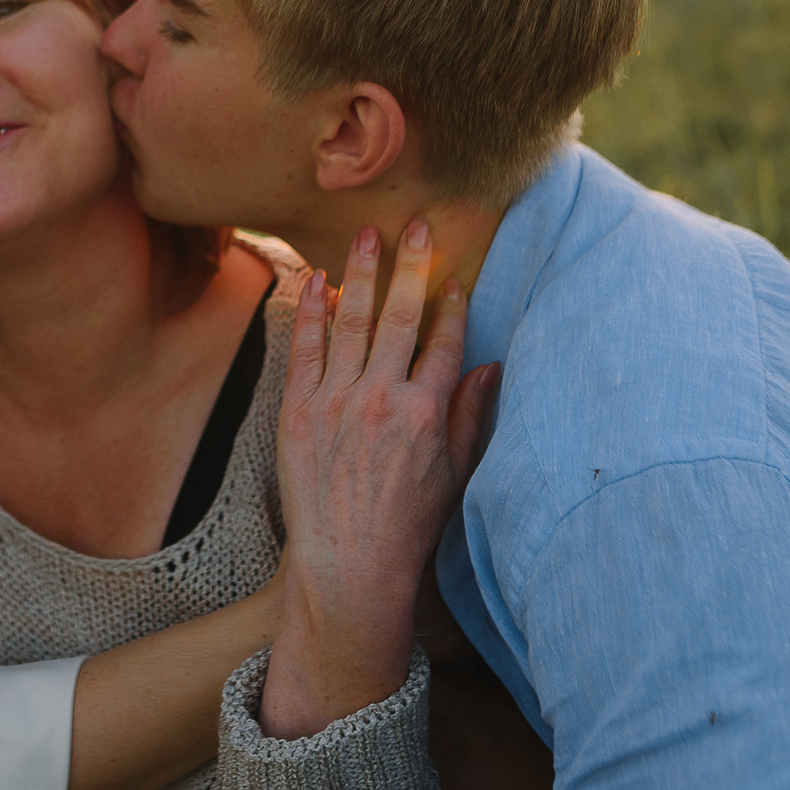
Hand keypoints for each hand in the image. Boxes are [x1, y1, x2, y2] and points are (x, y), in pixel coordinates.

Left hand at [259, 218, 495, 738]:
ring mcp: (337, 400)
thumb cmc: (410, 525)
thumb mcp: (457, 474)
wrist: (348, 564)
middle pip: (401, 316)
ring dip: (361, 273)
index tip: (454, 278)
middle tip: (416, 225)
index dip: (452, 306)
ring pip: (352, 320)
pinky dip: (311, 310)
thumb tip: (491, 366)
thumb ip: (472, 416)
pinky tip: (316, 280)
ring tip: (368, 235)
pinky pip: (306, 346)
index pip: (444, 341)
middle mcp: (382, 397)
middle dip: (411, 266)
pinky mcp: (298, 410)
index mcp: (427, 412)